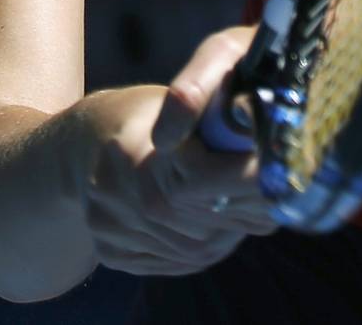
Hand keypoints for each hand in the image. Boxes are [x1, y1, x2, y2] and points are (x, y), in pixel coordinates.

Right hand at [81, 27, 278, 276]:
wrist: (76, 149)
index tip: (285, 165)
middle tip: (284, 183)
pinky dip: (212, 241)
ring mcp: (117, 236)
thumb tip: (262, 128)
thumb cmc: (134, 114)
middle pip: (209, 218)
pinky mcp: (119, 257)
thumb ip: (209, 117)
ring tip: (258, 200)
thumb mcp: (168, 101)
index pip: (205, 178)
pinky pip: (183, 260)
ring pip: (203, 246)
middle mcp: (122, 204)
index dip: (250, 174)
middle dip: (254, 203)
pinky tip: (223, 220)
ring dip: (237, 226)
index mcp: (135, 158)